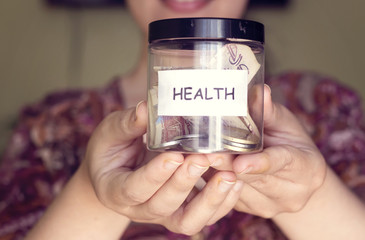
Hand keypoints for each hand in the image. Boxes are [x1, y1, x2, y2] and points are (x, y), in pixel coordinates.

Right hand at [81, 101, 243, 234]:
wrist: (116, 171)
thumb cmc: (111, 150)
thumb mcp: (111, 133)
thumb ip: (127, 124)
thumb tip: (147, 109)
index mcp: (115, 190)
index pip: (134, 188)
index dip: (155, 175)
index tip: (174, 156)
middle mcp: (139, 208)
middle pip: (163, 205)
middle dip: (185, 183)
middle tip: (202, 158)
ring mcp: (163, 213)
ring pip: (188, 221)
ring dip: (210, 200)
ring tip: (227, 176)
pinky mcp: (182, 211)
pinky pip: (204, 217)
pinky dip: (222, 204)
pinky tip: (234, 183)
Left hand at [210, 85, 326, 217]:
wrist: (295, 177)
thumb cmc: (289, 142)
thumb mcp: (285, 123)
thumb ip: (270, 111)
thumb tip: (259, 90)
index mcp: (306, 168)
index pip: (283, 164)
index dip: (261, 163)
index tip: (240, 163)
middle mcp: (291, 193)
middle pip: (254, 179)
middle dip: (227, 165)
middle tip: (205, 153)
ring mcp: (270, 206)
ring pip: (237, 190)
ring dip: (215, 174)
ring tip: (194, 158)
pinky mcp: (250, 209)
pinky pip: (227, 197)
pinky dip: (212, 181)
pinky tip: (197, 167)